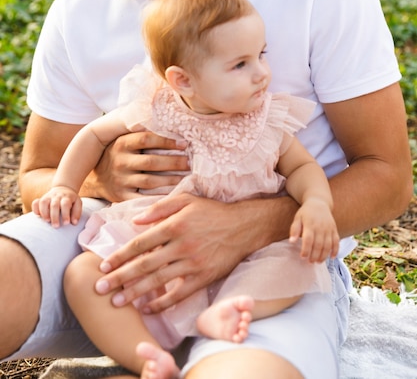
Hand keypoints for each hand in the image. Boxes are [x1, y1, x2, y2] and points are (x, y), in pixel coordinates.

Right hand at [32, 186, 81, 227]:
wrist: (64, 188)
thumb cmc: (71, 200)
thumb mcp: (77, 203)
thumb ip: (77, 213)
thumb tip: (74, 223)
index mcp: (66, 197)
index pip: (65, 204)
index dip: (65, 214)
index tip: (66, 223)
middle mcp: (57, 196)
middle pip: (54, 205)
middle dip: (54, 216)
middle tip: (56, 226)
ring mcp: (48, 197)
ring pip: (43, 202)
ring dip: (44, 212)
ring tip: (47, 221)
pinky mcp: (42, 199)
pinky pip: (36, 202)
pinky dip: (35, 209)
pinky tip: (38, 215)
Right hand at [85, 131, 189, 201]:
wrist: (96, 178)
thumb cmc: (118, 154)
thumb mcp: (123, 140)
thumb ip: (140, 131)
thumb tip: (168, 121)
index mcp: (121, 143)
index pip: (146, 139)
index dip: (167, 141)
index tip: (184, 144)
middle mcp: (120, 161)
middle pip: (151, 161)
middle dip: (173, 162)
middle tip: (189, 162)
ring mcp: (120, 180)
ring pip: (150, 181)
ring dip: (171, 179)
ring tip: (186, 177)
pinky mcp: (121, 196)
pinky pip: (143, 198)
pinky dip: (159, 197)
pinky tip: (173, 194)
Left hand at [94, 194, 255, 312]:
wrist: (243, 227)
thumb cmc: (211, 211)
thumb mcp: (186, 199)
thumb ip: (159, 208)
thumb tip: (135, 221)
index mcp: (174, 225)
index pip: (140, 243)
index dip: (119, 256)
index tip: (102, 266)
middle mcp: (181, 245)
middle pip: (144, 265)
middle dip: (119, 278)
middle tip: (99, 289)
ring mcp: (193, 264)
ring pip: (158, 281)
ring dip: (134, 293)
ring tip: (116, 302)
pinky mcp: (203, 278)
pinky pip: (179, 295)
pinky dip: (162, 303)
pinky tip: (147, 309)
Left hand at [289, 198, 339, 261]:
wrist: (319, 202)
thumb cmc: (306, 212)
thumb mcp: (297, 218)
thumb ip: (294, 230)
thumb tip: (291, 242)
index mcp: (310, 224)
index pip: (308, 239)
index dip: (306, 249)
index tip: (302, 257)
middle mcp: (320, 227)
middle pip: (319, 244)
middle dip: (315, 255)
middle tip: (310, 262)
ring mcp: (329, 228)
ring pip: (328, 245)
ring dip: (324, 255)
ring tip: (318, 262)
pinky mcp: (334, 229)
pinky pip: (337, 241)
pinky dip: (335, 250)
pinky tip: (332, 257)